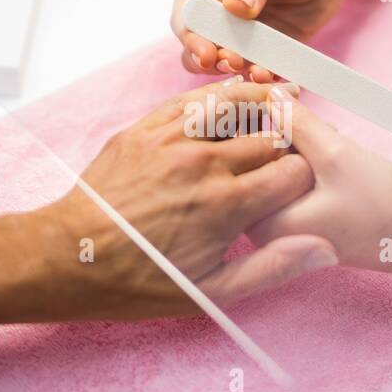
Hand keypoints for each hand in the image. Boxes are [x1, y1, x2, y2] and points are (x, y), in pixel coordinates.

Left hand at [0, 79, 338, 339]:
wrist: (70, 257)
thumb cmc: (138, 281)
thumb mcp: (210, 292)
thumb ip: (271, 268)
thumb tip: (321, 247)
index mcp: (226, 205)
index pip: (293, 172)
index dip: (304, 180)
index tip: (297, 189)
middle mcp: (203, 164)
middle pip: (269, 139)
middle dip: (285, 148)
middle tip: (283, 160)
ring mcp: (172, 141)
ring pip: (235, 108)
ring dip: (259, 111)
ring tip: (275, 113)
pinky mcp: (145, 129)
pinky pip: (192, 101)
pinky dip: (219, 99)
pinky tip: (232, 102)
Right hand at [171, 0, 347, 82]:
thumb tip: (235, 7)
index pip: (186, 14)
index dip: (191, 36)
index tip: (206, 52)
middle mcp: (215, 13)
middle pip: (196, 46)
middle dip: (210, 61)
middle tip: (232, 64)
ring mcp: (237, 35)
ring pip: (221, 64)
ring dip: (235, 73)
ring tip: (256, 71)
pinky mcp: (261, 51)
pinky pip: (253, 71)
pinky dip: (259, 78)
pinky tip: (271, 76)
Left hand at [249, 89, 391, 302]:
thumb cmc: (386, 208)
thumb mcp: (339, 156)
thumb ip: (296, 122)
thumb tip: (266, 96)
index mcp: (260, 222)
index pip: (242, 156)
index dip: (268, 121)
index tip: (299, 114)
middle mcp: (260, 230)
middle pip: (255, 159)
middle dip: (288, 136)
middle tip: (330, 146)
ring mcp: (278, 226)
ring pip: (275, 164)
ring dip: (303, 147)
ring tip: (342, 158)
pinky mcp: (297, 219)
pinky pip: (290, 177)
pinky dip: (311, 162)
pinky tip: (342, 167)